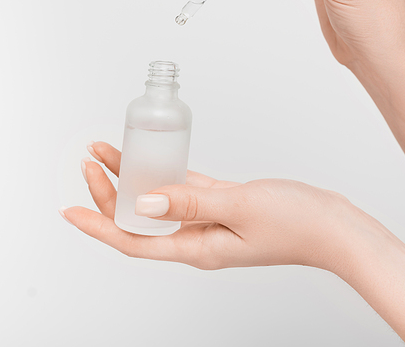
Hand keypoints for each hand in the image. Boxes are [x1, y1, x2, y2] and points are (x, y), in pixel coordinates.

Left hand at [60, 142, 352, 271]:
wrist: (333, 226)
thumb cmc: (296, 222)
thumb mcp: (239, 207)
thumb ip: (191, 202)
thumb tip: (145, 200)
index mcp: (198, 249)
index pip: (134, 240)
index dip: (98, 225)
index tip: (71, 209)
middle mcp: (198, 239)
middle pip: (140, 219)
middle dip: (109, 193)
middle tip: (89, 163)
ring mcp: (211, 223)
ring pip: (160, 201)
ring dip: (134, 179)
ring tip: (111, 154)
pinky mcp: (225, 205)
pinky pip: (185, 189)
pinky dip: (166, 174)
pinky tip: (154, 158)